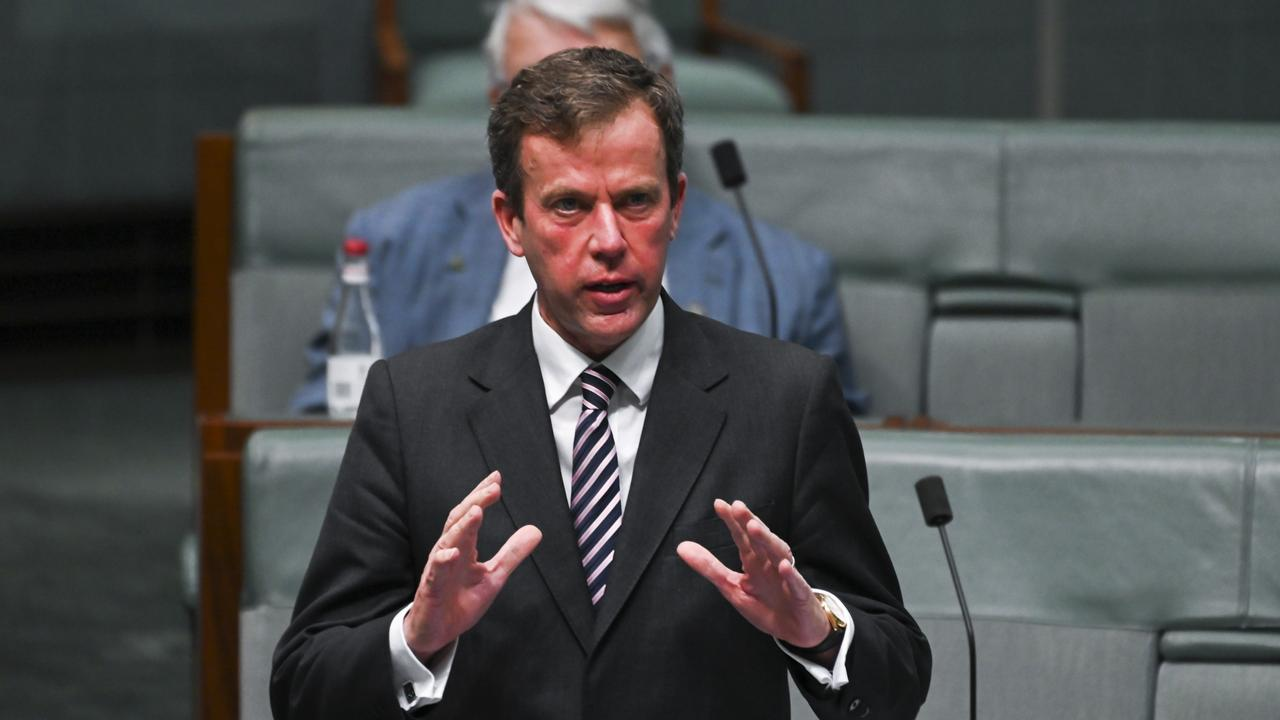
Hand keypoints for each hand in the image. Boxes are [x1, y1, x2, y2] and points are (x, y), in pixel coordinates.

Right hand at [404, 471, 541, 660]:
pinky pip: (436, 573)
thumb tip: (536, 530)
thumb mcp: (493, 576)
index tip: (496, 477)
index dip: (481, 496)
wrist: (436, 632)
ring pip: (447, 542)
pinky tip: (454, 553)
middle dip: (474, 502)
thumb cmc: (460, 600)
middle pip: (458, 521)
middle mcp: (448, 552)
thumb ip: (512, 554)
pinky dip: (443, 561)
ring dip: (462, 527)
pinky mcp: (431, 589)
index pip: (470, 514)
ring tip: (477, 511)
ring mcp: (438, 569)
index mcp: (463, 547)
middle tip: (492, 487)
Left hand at [677, 499, 829, 648]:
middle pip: (760, 539)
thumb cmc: (766, 605)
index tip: (719, 504)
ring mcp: (786, 577)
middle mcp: (770, 563)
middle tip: (737, 507)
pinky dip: (790, 574)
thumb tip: (681, 547)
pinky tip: (782, 565)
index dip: (732, 521)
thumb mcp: (732, 587)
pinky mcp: (800, 595)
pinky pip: (796, 583)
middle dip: (749, 522)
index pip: (742, 536)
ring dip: (767, 540)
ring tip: (754, 527)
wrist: (795, 630)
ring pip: (777, 553)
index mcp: (754, 560)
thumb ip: (709, 567)